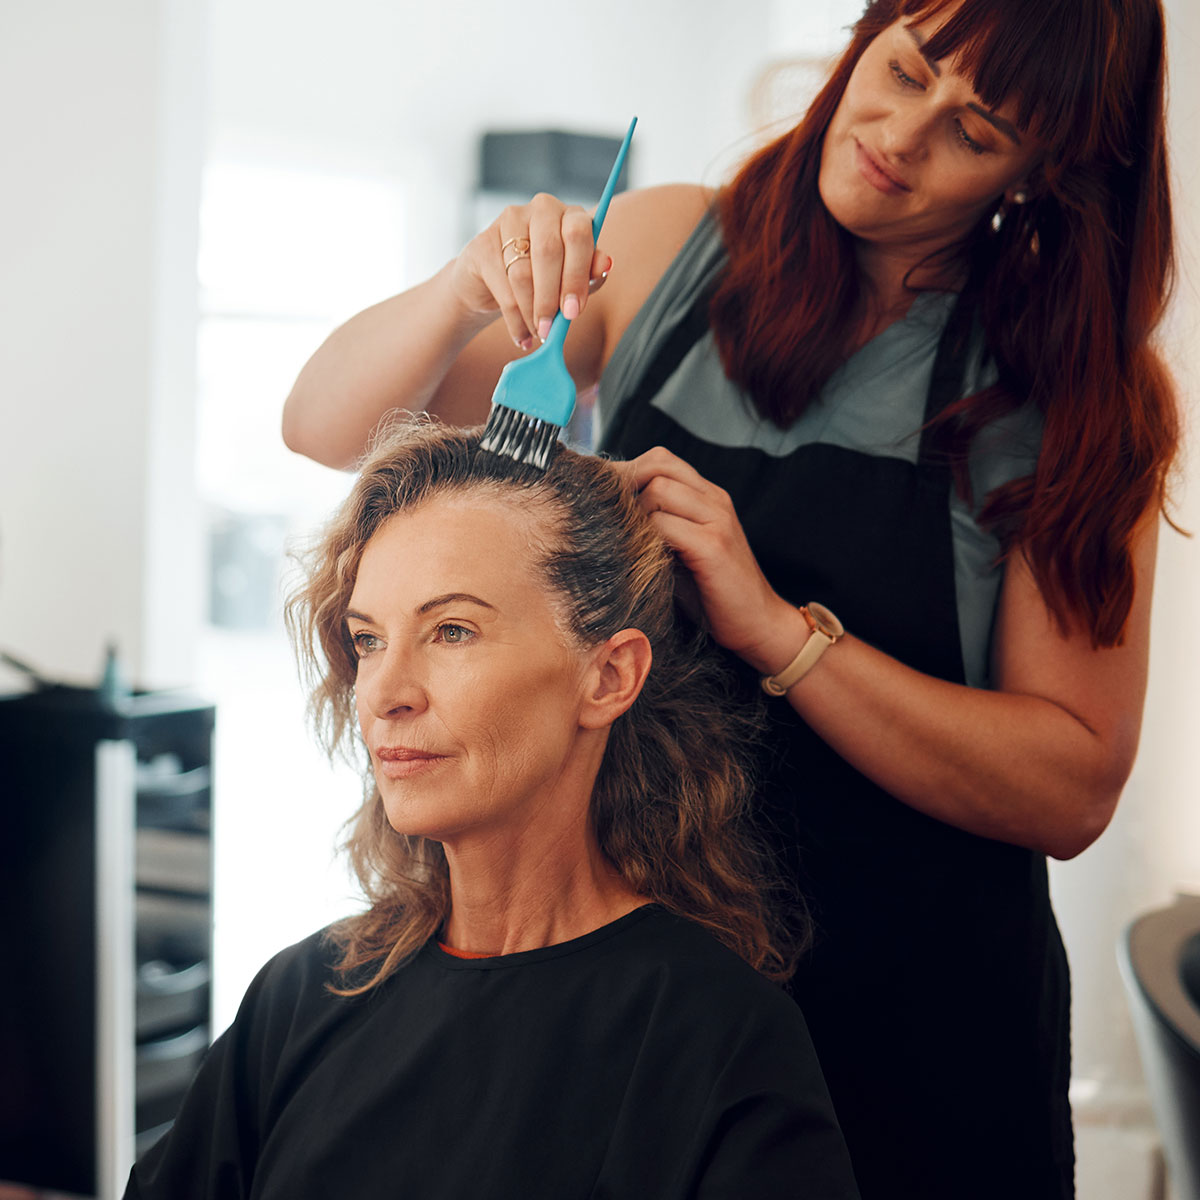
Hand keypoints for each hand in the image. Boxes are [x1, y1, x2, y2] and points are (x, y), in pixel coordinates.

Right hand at [450, 193, 612, 350]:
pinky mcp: (483, 244)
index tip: (573, 311)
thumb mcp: (572, 280)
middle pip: (548, 251)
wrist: (495, 285)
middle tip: (551, 329)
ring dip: (531, 312)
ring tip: (539, 333)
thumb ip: (590, 274)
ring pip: (522, 273)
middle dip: (551, 297)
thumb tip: (605, 265)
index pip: (578, 234)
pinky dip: (514, 319)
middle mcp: (542, 209)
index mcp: (571, 215)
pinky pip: (502, 286)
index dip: (576, 275)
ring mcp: (509, 221)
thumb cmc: (544, 280)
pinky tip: (522, 335)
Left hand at [617, 447, 810, 674]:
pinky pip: (664, 524)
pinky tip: (647, 561)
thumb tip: (609, 515)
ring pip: (658, 490)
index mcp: (709, 496)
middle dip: (628, 490)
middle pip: (658, 464)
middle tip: (615, 523)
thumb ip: (657, 527)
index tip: (611, 506)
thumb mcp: (682, 550)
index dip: (630, 476)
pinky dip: (647, 539)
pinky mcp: (714, 546)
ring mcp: (718, 520)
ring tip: (635, 545)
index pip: (661, 459)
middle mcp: (715, 500)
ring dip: (637, 515)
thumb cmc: (714, 593)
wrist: (759, 624)